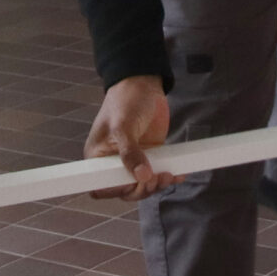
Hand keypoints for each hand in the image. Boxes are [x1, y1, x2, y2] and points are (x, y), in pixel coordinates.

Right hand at [84, 75, 174, 199]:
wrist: (143, 84)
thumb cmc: (126, 100)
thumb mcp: (124, 125)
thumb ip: (130, 152)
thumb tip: (142, 177)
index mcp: (98, 157)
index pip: (101, 187)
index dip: (118, 190)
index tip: (135, 182)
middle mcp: (113, 162)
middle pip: (125, 191)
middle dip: (142, 188)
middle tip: (156, 176)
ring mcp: (133, 161)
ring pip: (143, 186)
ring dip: (157, 185)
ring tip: (168, 174)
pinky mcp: (149, 157)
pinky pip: (157, 175)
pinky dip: (168, 177)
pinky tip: (178, 173)